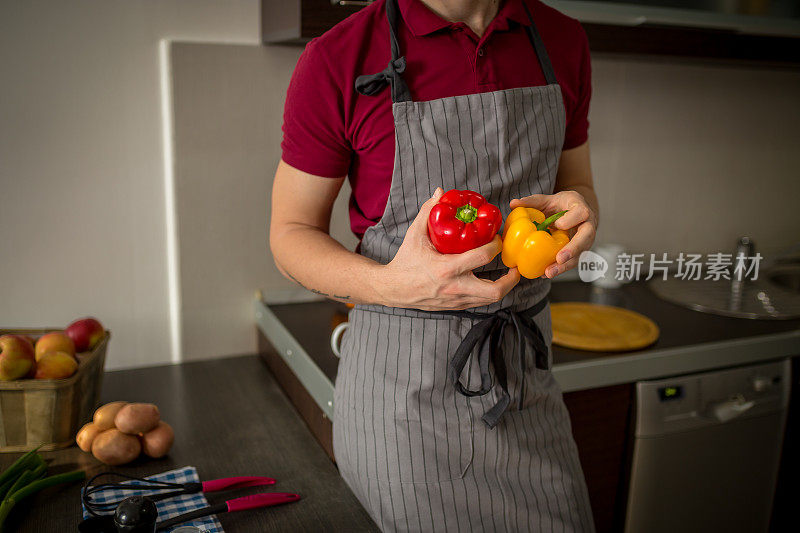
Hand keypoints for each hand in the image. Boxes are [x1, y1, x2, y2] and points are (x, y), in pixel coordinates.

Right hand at [377, 188, 519, 310]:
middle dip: (511, 279)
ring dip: (504, 287)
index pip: (482, 257)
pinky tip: (491, 280)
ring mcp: (456, 300)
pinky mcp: (455, 306)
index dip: (496, 246)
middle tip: (515, 266)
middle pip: (494, 291)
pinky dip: (489, 292)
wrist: (393, 289)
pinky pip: (480, 302)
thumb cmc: (405, 261)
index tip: (498, 238)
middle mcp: (454, 287)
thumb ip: (428, 212)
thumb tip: (440, 193)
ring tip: (509, 274)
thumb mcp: (414, 235)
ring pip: (490, 300)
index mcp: (447, 269)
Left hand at [510, 190, 596, 278]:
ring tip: (549, 273)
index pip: (582, 213)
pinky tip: (546, 274)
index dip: (571, 220)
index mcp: (580, 207)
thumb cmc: (562, 205)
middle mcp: (588, 225)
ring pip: (580, 254)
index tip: (558, 224)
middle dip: (573, 249)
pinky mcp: (579, 251)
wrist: (574, 212)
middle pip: (586, 237)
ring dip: (565, 266)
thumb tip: (513, 203)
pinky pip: (572, 261)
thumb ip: (532, 201)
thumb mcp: (548, 200)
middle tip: (559, 258)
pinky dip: (560, 269)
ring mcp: (585, 240)